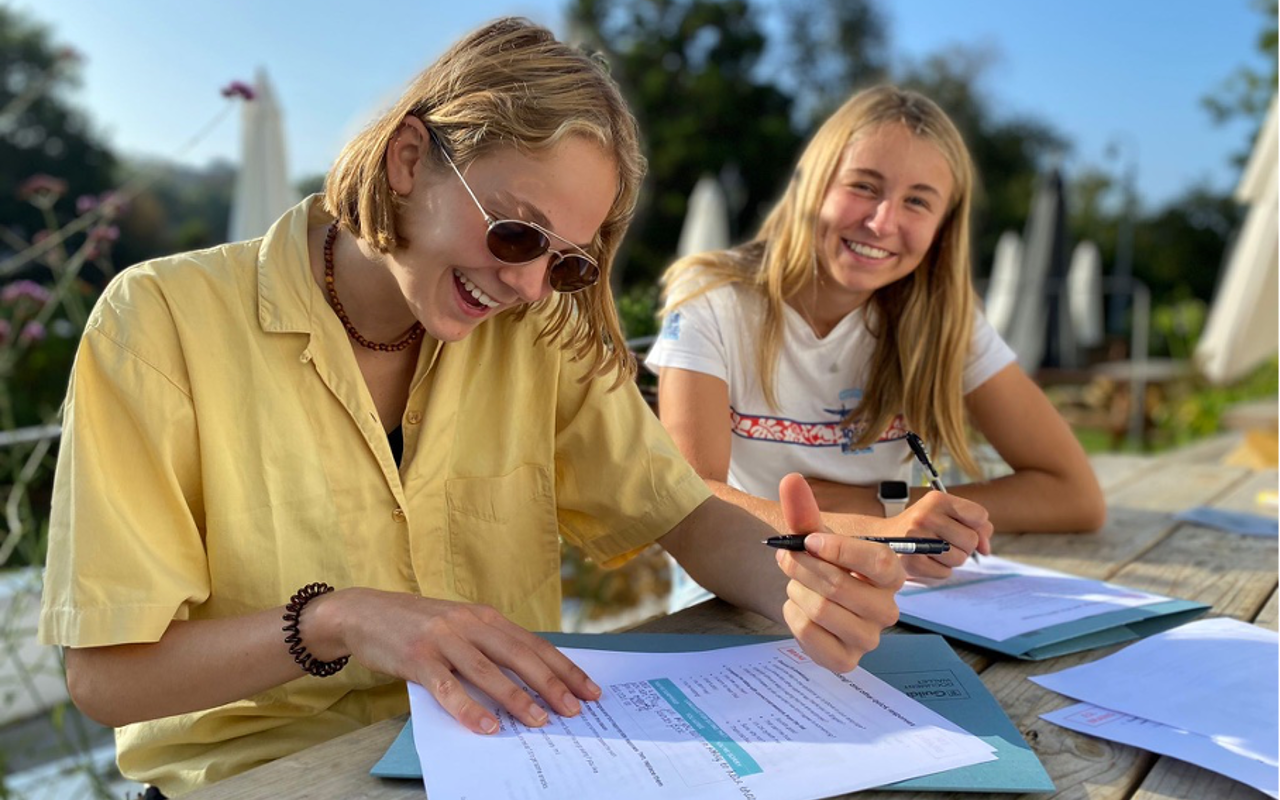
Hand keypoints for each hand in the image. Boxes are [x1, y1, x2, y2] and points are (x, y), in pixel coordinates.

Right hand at [319, 589, 600, 734]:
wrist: (364, 612)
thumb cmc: (417, 624)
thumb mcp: (459, 626)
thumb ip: (488, 646)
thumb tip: (529, 678)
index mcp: (485, 616)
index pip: (534, 644)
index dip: (564, 667)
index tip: (590, 690)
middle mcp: (469, 623)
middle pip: (520, 656)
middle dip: (552, 684)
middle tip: (576, 709)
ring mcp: (443, 639)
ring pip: (488, 672)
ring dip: (517, 698)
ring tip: (540, 721)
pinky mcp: (418, 657)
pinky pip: (448, 687)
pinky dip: (469, 708)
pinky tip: (488, 726)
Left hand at [773, 473, 904, 673]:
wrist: (811, 600)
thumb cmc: (824, 566)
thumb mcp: (815, 539)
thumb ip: (805, 511)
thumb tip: (791, 479)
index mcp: (891, 575)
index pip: (878, 561)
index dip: (840, 549)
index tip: (809, 541)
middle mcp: (887, 609)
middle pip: (840, 587)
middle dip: (803, 567)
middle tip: (786, 557)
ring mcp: (869, 638)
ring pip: (821, 610)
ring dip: (796, 591)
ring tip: (796, 585)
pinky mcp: (846, 660)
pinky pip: (810, 636)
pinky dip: (793, 617)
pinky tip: (798, 609)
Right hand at [880, 492, 992, 579]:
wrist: (882, 538)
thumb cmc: (921, 526)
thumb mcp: (945, 513)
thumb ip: (976, 525)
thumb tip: (986, 548)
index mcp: (936, 500)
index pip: (979, 515)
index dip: (977, 527)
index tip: (963, 528)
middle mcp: (925, 516)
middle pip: (971, 540)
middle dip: (963, 545)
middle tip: (944, 541)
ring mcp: (916, 540)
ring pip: (960, 559)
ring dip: (951, 559)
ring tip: (933, 550)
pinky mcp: (912, 562)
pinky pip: (945, 573)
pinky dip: (939, 570)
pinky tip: (926, 560)